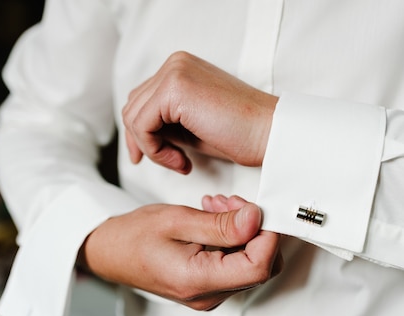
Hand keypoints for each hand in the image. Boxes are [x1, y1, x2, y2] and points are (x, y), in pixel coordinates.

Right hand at [78, 198, 280, 309]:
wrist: (109, 252)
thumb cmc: (133, 236)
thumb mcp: (177, 220)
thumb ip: (220, 224)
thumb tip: (256, 219)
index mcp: (198, 281)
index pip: (258, 267)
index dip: (267, 236)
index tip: (257, 209)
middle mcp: (208, 296)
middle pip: (261, 268)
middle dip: (256, 231)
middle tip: (233, 203)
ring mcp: (209, 294)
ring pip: (251, 265)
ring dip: (244, 232)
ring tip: (217, 206)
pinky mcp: (209, 287)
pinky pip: (236, 265)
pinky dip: (234, 239)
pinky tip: (214, 219)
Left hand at [122, 51, 278, 173]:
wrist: (270, 133)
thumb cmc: (240, 134)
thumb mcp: (192, 126)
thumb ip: (165, 122)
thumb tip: (137, 134)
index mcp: (181, 67)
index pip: (142, 99)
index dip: (142, 133)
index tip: (159, 157)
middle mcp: (175, 63)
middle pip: (133, 106)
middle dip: (144, 142)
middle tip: (172, 163)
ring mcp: (174, 72)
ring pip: (133, 116)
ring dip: (152, 148)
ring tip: (181, 163)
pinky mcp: (174, 88)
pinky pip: (141, 125)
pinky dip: (155, 150)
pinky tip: (182, 161)